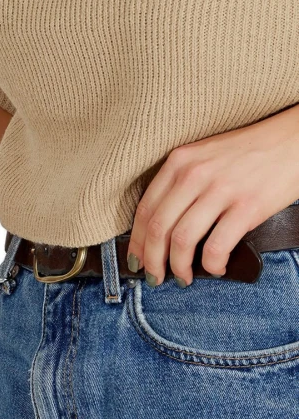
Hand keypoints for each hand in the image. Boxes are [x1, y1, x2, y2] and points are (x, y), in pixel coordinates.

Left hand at [127, 103, 298, 287]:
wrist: (294, 139)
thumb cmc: (246, 152)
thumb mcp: (202, 156)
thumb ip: (179, 184)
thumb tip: (160, 228)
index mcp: (178, 162)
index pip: (145, 210)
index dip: (136, 242)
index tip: (135, 260)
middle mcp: (194, 174)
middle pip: (158, 228)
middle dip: (151, 261)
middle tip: (153, 278)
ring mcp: (220, 190)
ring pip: (182, 240)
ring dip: (178, 267)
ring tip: (182, 279)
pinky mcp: (247, 206)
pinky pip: (217, 246)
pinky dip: (211, 265)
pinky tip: (214, 268)